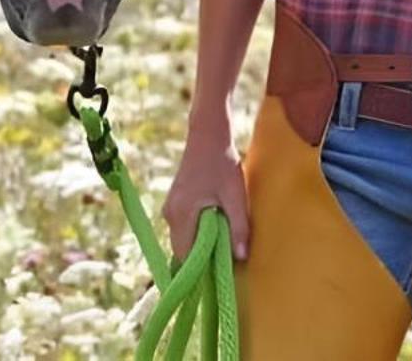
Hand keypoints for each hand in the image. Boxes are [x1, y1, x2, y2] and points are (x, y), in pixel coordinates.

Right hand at [162, 131, 249, 261]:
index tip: (218, 279)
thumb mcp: (235, 194)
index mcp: (181, 215)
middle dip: (204, 258)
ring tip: (226, 243)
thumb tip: (241, 257)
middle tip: (227, 262)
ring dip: (202, 245)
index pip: (186, 257)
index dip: (201, 271)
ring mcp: (171, 208)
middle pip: (184, 250)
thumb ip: (238, 226)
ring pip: (184, 239)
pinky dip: (199, 233)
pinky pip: (185, 228)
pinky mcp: (176, 203)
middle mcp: (170, 214)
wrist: (207, 133)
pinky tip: (218, 228)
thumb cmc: (222, 162)